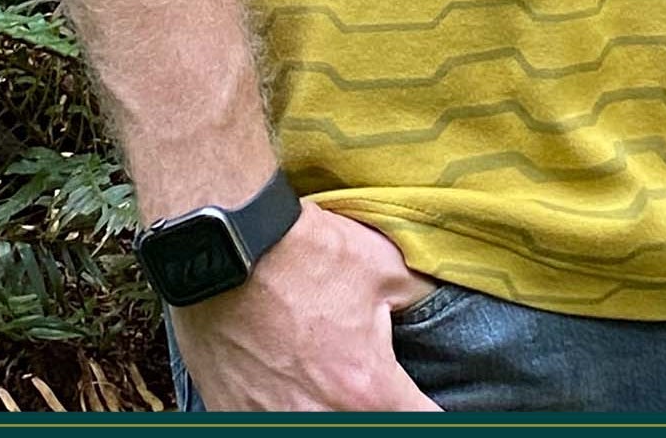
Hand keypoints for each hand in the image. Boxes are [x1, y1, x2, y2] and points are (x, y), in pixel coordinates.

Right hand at [170, 200, 444, 409]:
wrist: (224, 247)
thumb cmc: (303, 253)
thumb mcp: (383, 266)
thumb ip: (421, 299)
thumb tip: (441, 309)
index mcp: (367, 388)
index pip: (424, 424)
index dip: (433, 412)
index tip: (429, 402)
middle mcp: (322, 419)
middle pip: (371, 428)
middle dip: (378, 406)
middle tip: (373, 384)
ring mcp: (274, 423)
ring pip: (321, 428)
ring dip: (334, 408)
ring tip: (328, 376)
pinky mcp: (233, 417)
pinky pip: (275, 423)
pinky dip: (288, 408)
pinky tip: (290, 383)